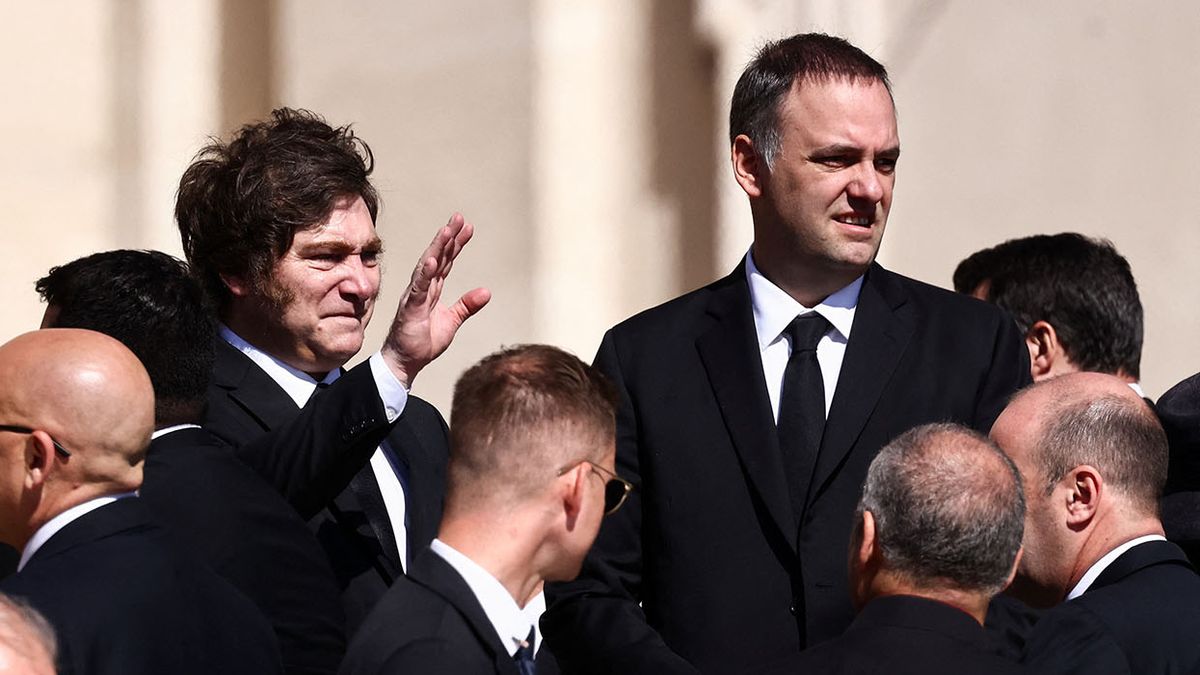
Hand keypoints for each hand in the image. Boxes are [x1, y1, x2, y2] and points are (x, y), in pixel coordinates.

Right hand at [381, 213, 490, 386]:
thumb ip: (467, 305)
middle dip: (448, 237)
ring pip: (427, 267)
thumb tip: (486, 292)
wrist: (406, 362)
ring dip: (437, 248)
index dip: (456, 244)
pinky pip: (418, 288)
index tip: (468, 228)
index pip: (446, 261)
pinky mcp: (410, 308)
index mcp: (432, 290)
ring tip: (447, 230)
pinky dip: (426, 273)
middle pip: (437, 257)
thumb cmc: (423, 341)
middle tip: (459, 218)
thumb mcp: (452, 321)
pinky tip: (433, 260)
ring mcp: (415, 296)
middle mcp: (422, 288)